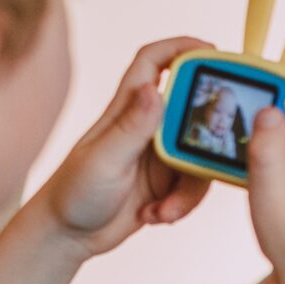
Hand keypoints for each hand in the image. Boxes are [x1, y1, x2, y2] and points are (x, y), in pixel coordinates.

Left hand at [34, 37, 216, 256]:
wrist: (66, 236)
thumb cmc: (73, 192)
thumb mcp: (104, 160)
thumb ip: (132, 127)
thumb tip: (155, 90)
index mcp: (127, 110)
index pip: (154, 62)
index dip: (182, 47)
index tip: (213, 52)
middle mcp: (147, 127)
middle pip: (193, 109)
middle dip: (209, 131)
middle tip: (217, 151)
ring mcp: (159, 155)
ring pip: (200, 155)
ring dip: (191, 186)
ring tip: (165, 208)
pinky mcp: (167, 182)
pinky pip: (194, 185)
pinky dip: (183, 204)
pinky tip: (157, 216)